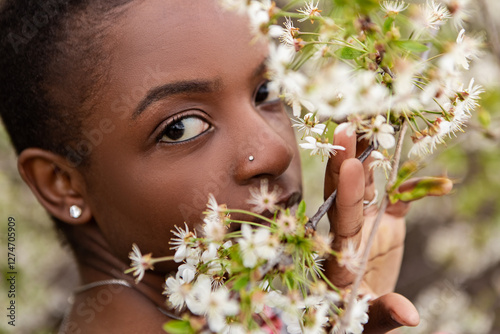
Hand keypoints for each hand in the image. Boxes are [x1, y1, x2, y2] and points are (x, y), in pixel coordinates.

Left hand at [323, 126, 420, 332]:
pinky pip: (401, 198)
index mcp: (341, 253)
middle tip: (346, 129)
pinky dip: (417, 187)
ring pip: (367, 185)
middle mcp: (350, 230)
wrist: (362, 310)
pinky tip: (435, 179)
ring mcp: (368, 222)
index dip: (346, 192)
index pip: (341, 218)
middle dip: (345, 161)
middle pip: (344, 192)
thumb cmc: (356, 318)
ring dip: (372, 158)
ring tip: (374, 127)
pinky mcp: (386, 223)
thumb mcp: (367, 321)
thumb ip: (384, 312)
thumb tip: (410, 315)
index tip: (350, 164)